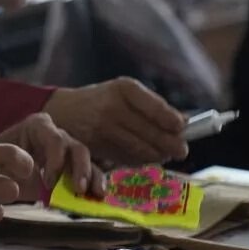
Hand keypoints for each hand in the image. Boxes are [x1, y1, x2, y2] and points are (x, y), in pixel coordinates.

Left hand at [0, 112, 103, 198]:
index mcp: (38, 126)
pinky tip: (99, 198)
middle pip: (76, 148)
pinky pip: (92, 174)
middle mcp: (57, 135)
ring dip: (92, 177)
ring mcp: (68, 151)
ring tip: (94, 195)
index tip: (48, 182)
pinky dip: (96, 185)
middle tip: (78, 189)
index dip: (55, 160)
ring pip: (87, 161)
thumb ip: (5, 164)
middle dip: (80, 169)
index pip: (54, 139)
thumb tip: (17, 172)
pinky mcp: (75, 168)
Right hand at [43, 78, 186, 165]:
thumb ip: (153, 106)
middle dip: (170, 144)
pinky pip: (126, 158)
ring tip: (164, 155)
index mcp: (123, 88)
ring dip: (157, 155)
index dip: (172, 121)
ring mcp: (102, 128)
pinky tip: (145, 158)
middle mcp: (111, 107)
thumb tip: (185, 122)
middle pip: (151, 132)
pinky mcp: (96, 146)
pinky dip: (140, 160)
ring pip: (140, 148)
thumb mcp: (124, 93)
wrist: (62, 111)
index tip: (182, 128)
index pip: (155, 107)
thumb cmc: (101, 101)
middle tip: (181, 151)